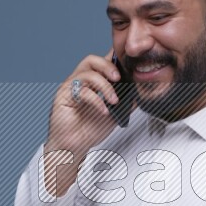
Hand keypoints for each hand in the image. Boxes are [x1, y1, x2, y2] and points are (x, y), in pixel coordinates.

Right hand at [43, 50, 132, 196]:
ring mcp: (70, 87)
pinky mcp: (63, 97)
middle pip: (92, 60)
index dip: (114, 57)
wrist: (72, 147)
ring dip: (104, 86)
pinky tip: (104, 111)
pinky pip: (81, 91)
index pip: (103, 61)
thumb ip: (126, 102)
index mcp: (92, 82)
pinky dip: (96, 100)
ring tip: (114, 101)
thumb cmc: (89, 129)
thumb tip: (141, 93)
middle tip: (119, 78)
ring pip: (87, 74)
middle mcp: (80, 81)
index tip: (129, 65)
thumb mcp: (115, 114)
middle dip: (108, 66)